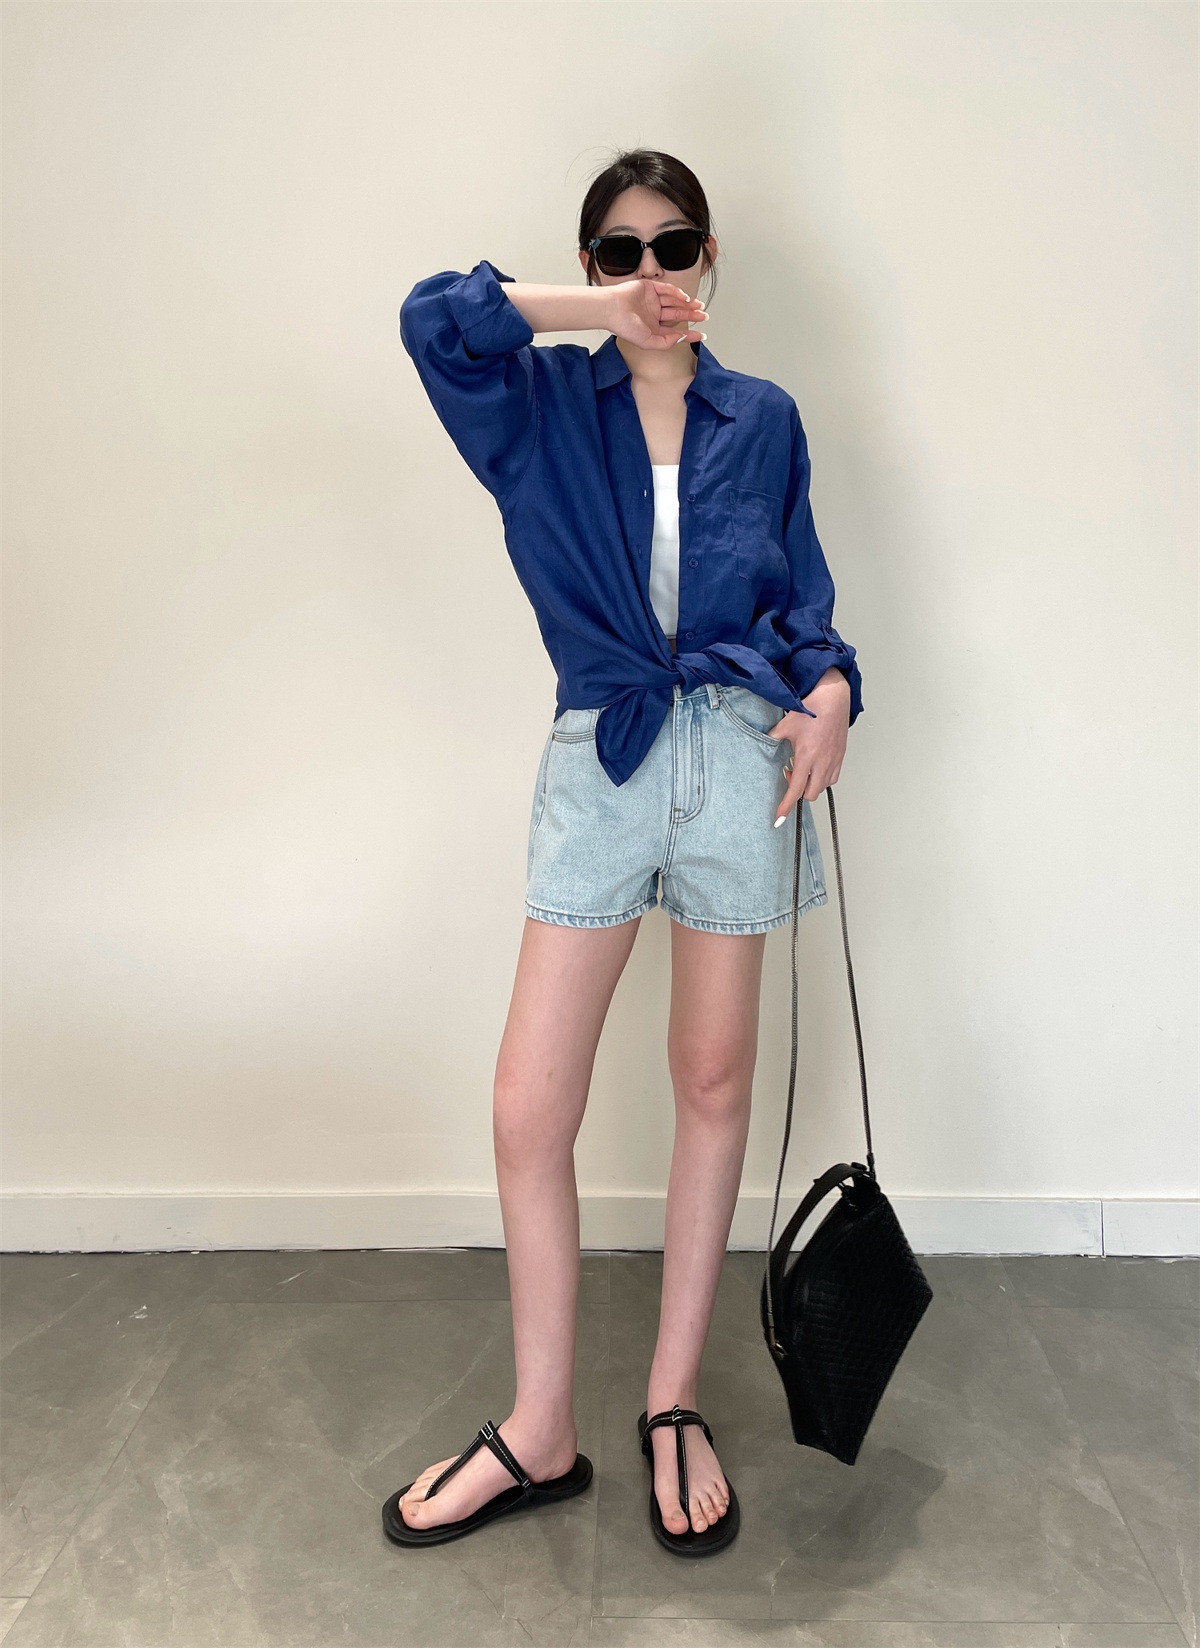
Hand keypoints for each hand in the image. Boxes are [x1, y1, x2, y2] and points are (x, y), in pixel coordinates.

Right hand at [606, 279, 707, 349]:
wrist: (612, 308)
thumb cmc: (624, 326)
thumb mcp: (648, 342)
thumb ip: (665, 343)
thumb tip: (681, 338)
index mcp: (653, 328)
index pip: (674, 331)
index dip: (689, 334)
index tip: (701, 335)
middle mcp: (654, 314)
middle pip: (677, 314)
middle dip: (692, 315)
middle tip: (704, 316)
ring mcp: (652, 300)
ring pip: (675, 301)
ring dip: (688, 303)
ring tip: (699, 306)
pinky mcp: (650, 288)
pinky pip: (667, 289)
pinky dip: (677, 292)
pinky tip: (686, 298)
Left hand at [768, 669, 850, 824]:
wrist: (833, 698)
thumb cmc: (812, 709)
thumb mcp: (785, 726)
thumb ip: (772, 739)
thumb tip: (763, 744)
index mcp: (807, 757)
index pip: (795, 790)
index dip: (786, 806)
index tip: (779, 818)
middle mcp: (822, 762)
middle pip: (810, 794)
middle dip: (798, 792)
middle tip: (789, 774)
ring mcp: (834, 760)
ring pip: (823, 787)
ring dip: (811, 785)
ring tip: (802, 768)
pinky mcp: (840, 756)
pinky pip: (833, 777)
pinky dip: (822, 778)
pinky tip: (815, 766)